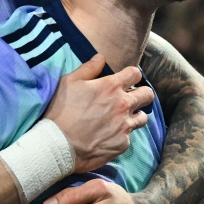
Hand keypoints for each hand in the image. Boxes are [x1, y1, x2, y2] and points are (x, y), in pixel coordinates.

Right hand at [44, 55, 153, 172]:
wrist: (56, 145)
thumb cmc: (60, 111)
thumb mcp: (69, 82)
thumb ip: (89, 68)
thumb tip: (101, 57)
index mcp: (111, 87)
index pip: (135, 74)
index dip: (131, 76)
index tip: (126, 81)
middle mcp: (123, 105)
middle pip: (148, 94)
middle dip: (141, 94)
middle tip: (131, 98)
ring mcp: (125, 126)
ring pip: (142, 118)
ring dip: (134, 116)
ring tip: (121, 119)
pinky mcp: (123, 144)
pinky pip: (129, 137)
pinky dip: (121, 136)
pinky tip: (108, 137)